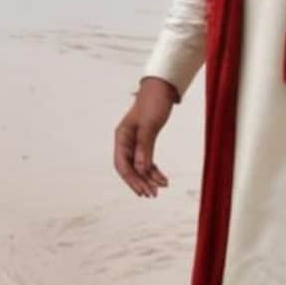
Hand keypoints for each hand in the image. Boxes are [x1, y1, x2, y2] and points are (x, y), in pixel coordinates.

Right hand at [114, 78, 176, 197]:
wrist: (162, 89)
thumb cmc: (153, 104)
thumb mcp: (149, 126)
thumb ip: (144, 148)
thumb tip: (140, 169)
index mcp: (122, 137)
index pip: (122, 164)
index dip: (132, 180)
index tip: (143, 191)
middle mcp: (126, 141)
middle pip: (130, 168)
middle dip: (141, 182)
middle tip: (153, 195)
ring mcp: (135, 143)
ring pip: (139, 167)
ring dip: (149, 178)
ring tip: (161, 188)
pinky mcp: (145, 142)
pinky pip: (147, 161)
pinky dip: (154, 170)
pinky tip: (163, 179)